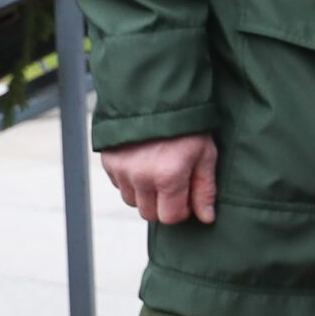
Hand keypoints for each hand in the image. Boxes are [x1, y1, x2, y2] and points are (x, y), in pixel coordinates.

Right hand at [100, 133, 218, 225]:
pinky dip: (131, 181)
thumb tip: (206, 219)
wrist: (157, 96)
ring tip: (159, 170)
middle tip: (175, 183)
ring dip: (146, 194)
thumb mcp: (206, 154)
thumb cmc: (189, 126)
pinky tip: (144, 162)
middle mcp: (140, 176)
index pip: (170, 217)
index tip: (188, 196)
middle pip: (149, 213)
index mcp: (168, 176)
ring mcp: (121, 169)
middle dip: (163, 205)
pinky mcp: (108, 161)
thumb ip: (205, 189)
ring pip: (131, 201)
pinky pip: (119, 185)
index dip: (182, 210)